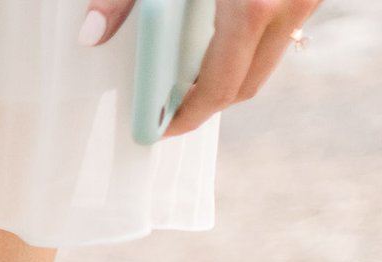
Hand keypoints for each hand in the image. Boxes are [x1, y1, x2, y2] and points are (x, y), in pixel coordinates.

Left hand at [79, 0, 322, 137]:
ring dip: (233, 72)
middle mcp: (293, 4)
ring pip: (271, 57)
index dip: (188, 117)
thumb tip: (89, 35)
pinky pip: (284, 27)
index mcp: (255, 6)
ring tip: (188, 71)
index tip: (161, 130)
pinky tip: (220, 29)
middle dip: (207, 104)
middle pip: (248, 83)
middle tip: (169, 108)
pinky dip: (253, 41)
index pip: (220, 88)